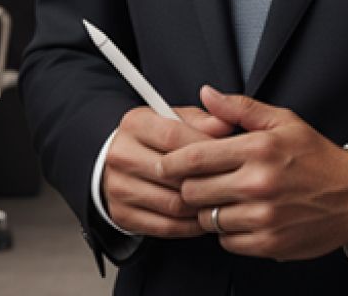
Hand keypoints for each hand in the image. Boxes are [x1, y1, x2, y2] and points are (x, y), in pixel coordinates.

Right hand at [103, 105, 234, 237]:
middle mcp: (121, 154)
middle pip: (172, 173)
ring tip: (221, 201)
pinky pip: (165, 226)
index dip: (204, 147)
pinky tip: (204, 217)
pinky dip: (190, 226)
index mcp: (134, 123)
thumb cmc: (158, 138)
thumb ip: (203, 120)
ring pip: (172, 203)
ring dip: (200, 206)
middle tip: (229, 183)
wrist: (125, 162)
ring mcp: (118, 187)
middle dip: (205, 179)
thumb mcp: (178, 119)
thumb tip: (226, 125)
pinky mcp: (122, 215)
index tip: (227, 154)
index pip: (173, 135)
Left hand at [160, 85, 347, 260]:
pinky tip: (241, 215)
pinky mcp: (268, 243)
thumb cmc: (315, 156)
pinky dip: (227, 231)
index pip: (197, 156)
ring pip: (207, 219)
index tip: (166, 163)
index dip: (173, 161)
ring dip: (209, 210)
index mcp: (259, 148)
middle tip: (198, 181)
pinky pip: (226, 241)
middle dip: (189, 186)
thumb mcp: (282, 121)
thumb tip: (207, 94)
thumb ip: (240, 107)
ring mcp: (263, 216)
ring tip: (224, 198)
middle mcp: (258, 183)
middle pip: (194, 192)